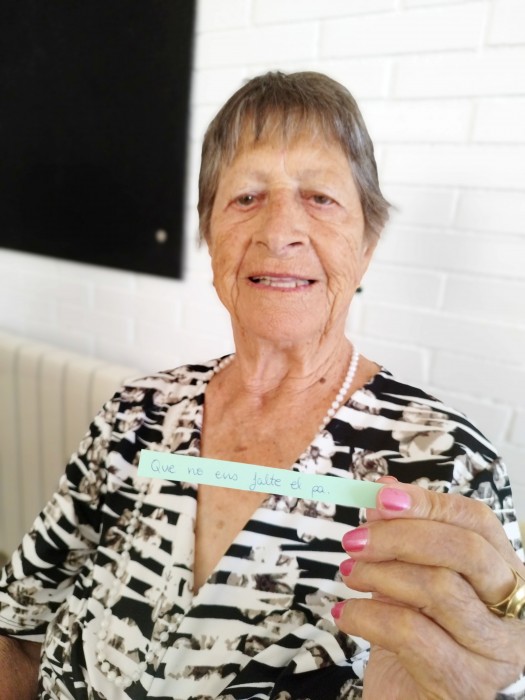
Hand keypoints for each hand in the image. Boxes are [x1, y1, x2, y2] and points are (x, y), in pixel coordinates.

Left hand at [331, 479, 524, 699]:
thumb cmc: (417, 639)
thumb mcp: (411, 580)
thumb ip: (404, 536)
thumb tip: (383, 490)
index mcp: (506, 574)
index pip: (477, 521)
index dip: (428, 502)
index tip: (380, 496)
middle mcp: (514, 611)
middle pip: (465, 550)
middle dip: (401, 536)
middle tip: (355, 539)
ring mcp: (496, 653)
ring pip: (438, 588)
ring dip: (380, 574)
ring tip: (349, 575)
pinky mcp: (465, 684)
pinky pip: (410, 633)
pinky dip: (367, 616)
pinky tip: (346, 615)